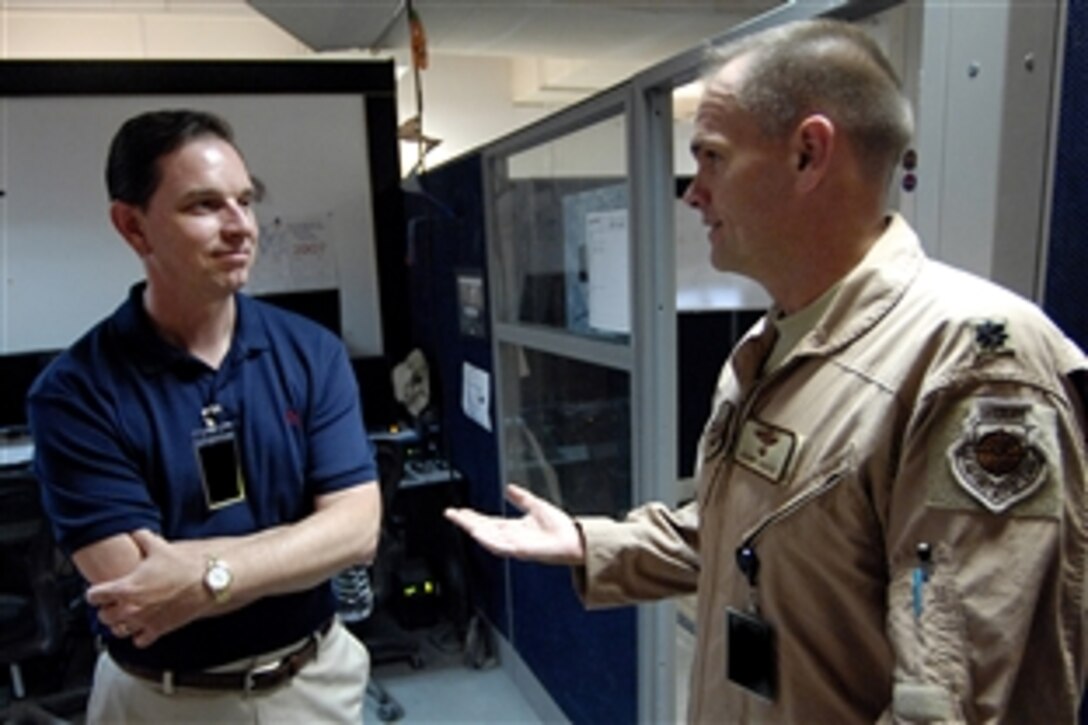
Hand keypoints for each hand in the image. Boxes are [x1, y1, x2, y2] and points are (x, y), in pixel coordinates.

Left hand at [85, 529, 210, 647]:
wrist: (206, 583)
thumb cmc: (183, 567)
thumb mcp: (160, 546)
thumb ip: (142, 538)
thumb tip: (136, 533)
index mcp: (125, 588)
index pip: (94, 596)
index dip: (96, 591)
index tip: (100, 589)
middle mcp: (130, 608)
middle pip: (103, 616)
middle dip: (106, 608)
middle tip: (113, 602)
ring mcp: (144, 621)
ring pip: (118, 631)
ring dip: (120, 623)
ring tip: (125, 616)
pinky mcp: (158, 630)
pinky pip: (139, 641)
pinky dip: (138, 635)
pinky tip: (143, 626)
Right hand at [444, 484, 584, 564]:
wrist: (574, 539)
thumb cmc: (559, 528)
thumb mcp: (536, 505)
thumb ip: (521, 497)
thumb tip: (509, 488)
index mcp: (514, 528)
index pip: (488, 521)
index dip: (473, 516)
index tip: (460, 510)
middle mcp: (511, 537)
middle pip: (483, 528)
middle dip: (466, 521)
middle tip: (451, 513)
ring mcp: (514, 544)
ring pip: (487, 537)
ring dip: (473, 528)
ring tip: (460, 520)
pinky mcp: (520, 550)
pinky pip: (499, 546)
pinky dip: (487, 539)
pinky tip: (477, 532)